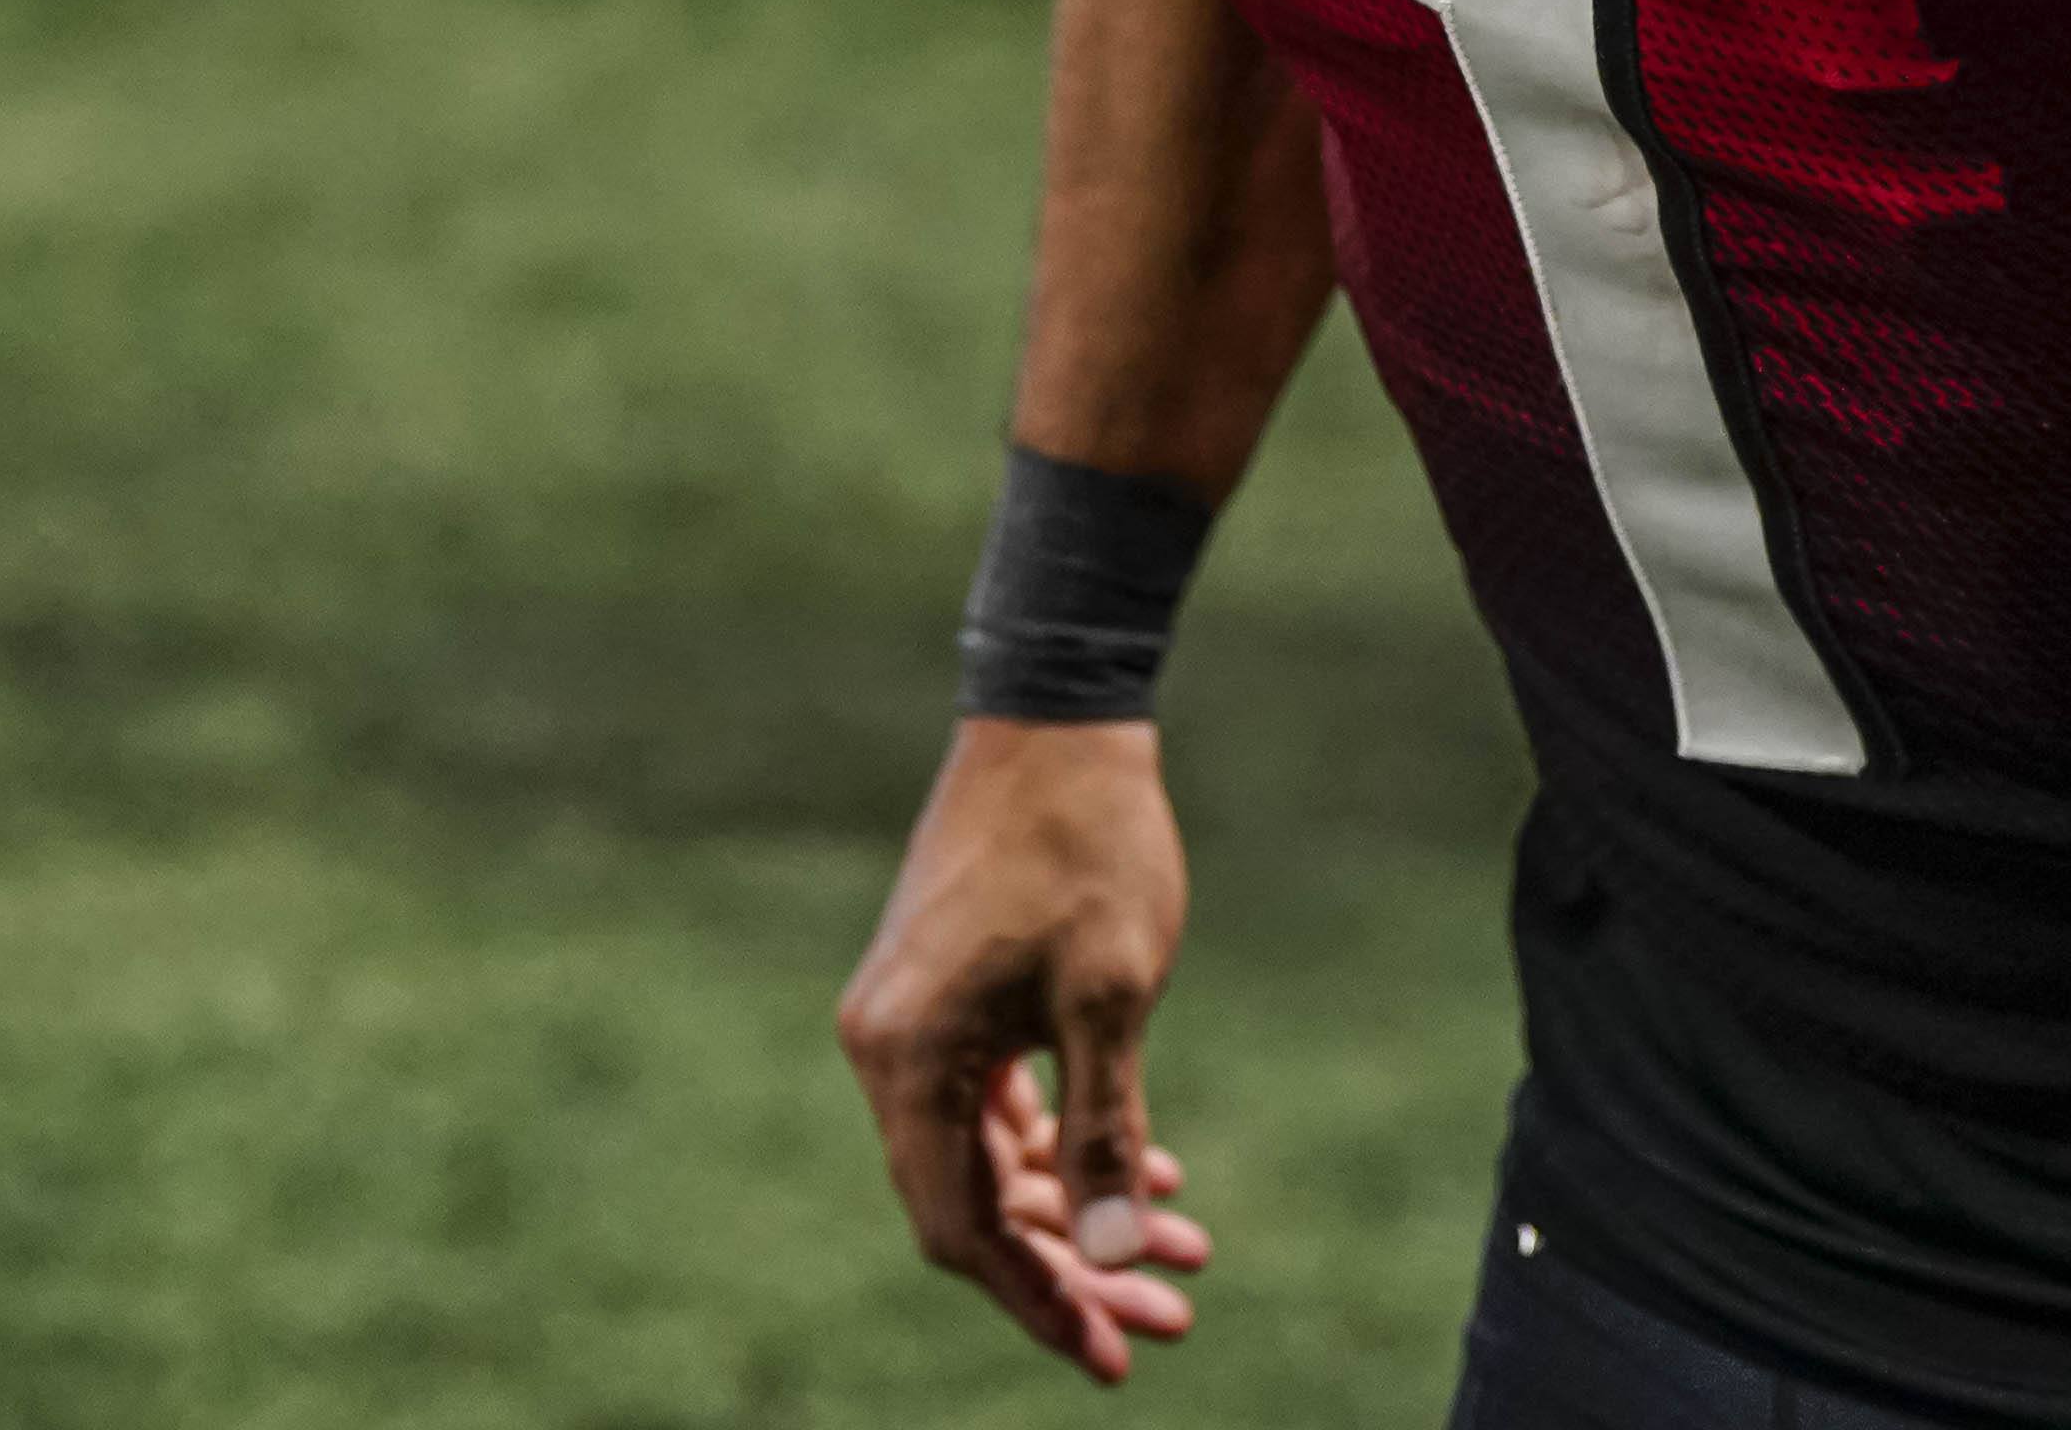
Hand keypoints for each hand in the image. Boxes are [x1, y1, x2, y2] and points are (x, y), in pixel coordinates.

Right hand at [835, 719, 1214, 1382]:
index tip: (1116, 1355)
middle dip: (1075, 1267)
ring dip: (1082, 1206)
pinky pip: (994, 1103)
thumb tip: (1121, 1256)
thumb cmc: (1088, 847)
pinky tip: (1150, 1165)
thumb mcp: (1114, 996)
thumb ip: (1109, 1129)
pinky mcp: (943, 995)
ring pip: (992, 1157)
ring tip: (1185, 1246)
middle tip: (1168, 1321)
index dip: (1040, 1300)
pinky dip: (1066, 1141)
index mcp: (909, 1056)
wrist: (1058, 716)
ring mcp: (910, 1020)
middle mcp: (886, 1047)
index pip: (963, 1226)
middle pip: (974, 1203)